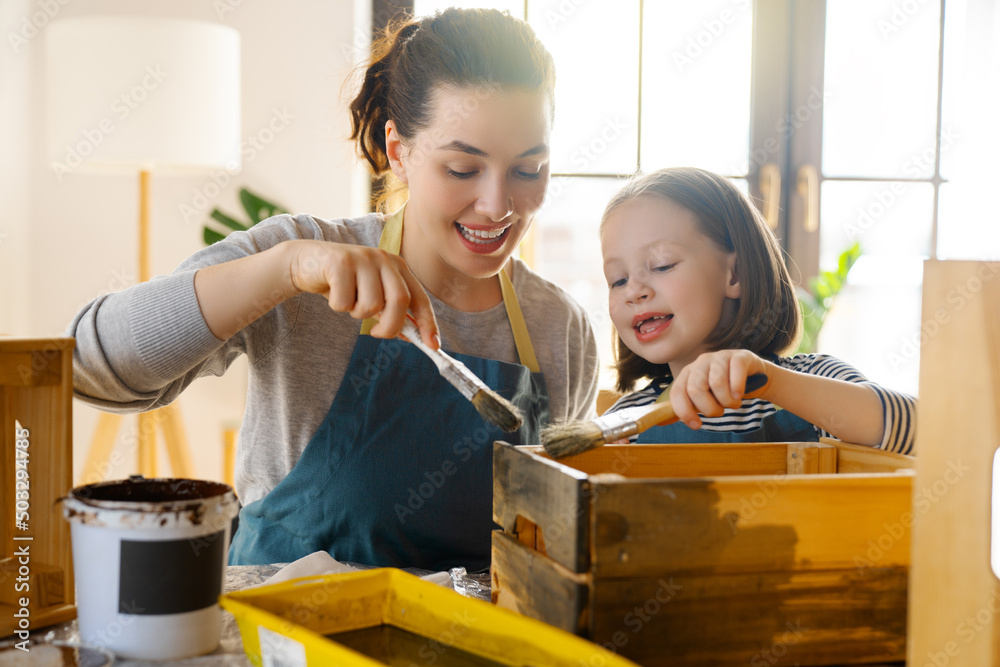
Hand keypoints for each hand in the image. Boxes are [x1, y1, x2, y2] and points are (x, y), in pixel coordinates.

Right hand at [288, 240, 438, 347]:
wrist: (307, 262)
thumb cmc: (344, 283)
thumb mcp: (372, 296)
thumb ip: (391, 312)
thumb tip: (414, 336)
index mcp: (398, 266)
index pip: (420, 298)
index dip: (428, 323)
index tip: (433, 346)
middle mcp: (384, 258)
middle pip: (400, 300)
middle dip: (391, 326)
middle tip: (376, 334)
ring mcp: (363, 258)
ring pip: (371, 304)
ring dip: (357, 314)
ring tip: (348, 301)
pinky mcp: (340, 262)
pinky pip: (345, 302)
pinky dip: (338, 306)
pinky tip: (332, 292)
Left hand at [669, 350, 772, 428]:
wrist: (753, 376)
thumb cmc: (725, 389)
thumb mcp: (704, 399)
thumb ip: (685, 407)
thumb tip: (660, 422)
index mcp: (688, 373)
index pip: (677, 392)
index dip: (684, 411)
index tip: (696, 425)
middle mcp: (701, 363)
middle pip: (696, 389)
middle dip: (709, 408)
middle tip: (720, 411)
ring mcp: (720, 357)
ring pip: (716, 383)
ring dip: (727, 401)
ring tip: (733, 403)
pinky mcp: (739, 356)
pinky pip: (736, 371)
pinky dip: (738, 388)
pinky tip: (740, 394)